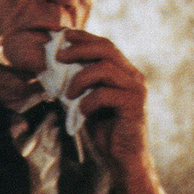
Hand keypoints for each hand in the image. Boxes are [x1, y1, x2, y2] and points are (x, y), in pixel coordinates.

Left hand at [55, 28, 150, 167]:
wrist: (123, 159)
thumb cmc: (106, 130)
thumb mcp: (90, 100)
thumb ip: (83, 82)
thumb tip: (58, 64)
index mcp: (125, 72)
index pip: (105, 45)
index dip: (84, 37)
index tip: (63, 35)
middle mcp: (134, 77)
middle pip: (106, 48)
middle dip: (79, 49)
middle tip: (59, 57)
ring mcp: (136, 90)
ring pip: (104, 68)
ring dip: (79, 79)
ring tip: (67, 94)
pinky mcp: (134, 105)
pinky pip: (104, 94)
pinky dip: (87, 102)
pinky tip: (82, 112)